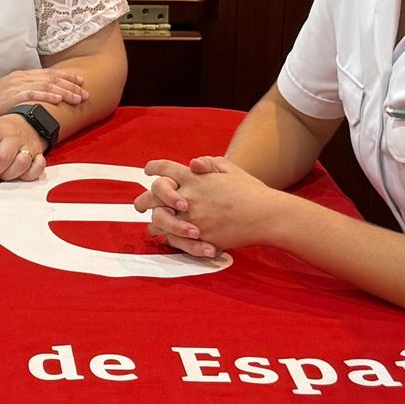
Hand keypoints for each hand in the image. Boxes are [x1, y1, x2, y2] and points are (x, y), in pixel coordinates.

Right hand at [0, 68, 86, 127]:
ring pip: (46, 85)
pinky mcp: (9, 96)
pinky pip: (32, 94)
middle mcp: (20, 78)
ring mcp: (15, 86)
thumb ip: (23, 97)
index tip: (81, 82)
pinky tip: (59, 100)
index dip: (66, 77)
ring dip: (65, 91)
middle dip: (71, 84)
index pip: (48, 75)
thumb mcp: (7, 98)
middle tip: (86, 91)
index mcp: (21, 77)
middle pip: (51, 78)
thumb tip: (39, 104)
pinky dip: (47, 96)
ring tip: (79, 97)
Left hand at [0, 113, 47, 181]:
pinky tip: (18, 172)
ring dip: (7, 175)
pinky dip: (28, 174)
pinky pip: (36, 169)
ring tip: (0, 173)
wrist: (28, 121)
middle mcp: (14, 137)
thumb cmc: (3, 130)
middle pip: (2, 158)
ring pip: (20, 165)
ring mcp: (28, 146)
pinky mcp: (39, 154)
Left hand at [136, 156, 278, 255]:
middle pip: (153, 195)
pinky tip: (168, 239)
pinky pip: (173, 240)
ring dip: (154, 224)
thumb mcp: (231, 170)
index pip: (165, 168)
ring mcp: (190, 217)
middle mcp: (187, 195)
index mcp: (194, 177)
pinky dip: (169, 240)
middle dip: (143, 200)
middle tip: (139, 204)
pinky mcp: (197, 236)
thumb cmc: (251, 192)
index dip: (154, 168)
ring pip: (159, 221)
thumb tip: (194, 163)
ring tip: (152, 227)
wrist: (265, 215)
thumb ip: (210, 163)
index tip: (147, 169)